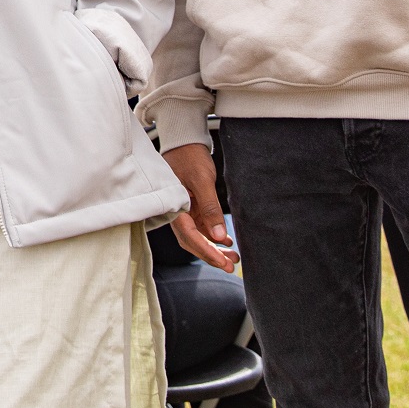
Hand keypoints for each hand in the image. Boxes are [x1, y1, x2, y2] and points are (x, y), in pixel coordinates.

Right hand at [164, 143, 238, 271]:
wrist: (185, 141)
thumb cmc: (190, 157)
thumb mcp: (202, 181)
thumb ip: (210, 209)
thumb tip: (219, 237)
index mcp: (175, 207)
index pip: (190, 236)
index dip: (207, 252)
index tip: (224, 263)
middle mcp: (177, 212)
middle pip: (192, 241)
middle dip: (211, 255)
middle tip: (231, 266)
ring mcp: (183, 210)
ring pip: (198, 236)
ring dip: (214, 248)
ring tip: (233, 256)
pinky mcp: (190, 206)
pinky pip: (201, 227)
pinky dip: (213, 236)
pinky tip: (227, 242)